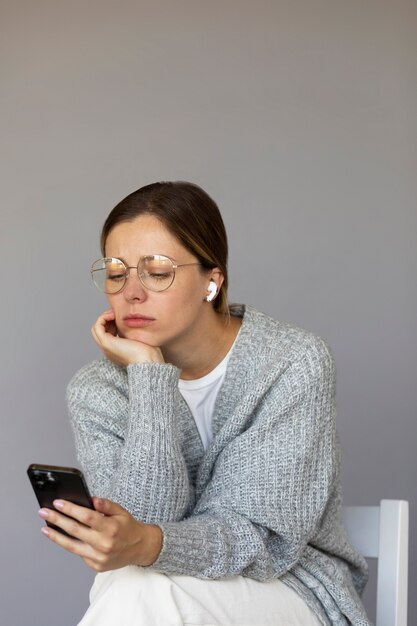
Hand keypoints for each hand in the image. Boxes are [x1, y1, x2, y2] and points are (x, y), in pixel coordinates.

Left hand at [38, 498, 162, 571]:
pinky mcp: (96, 565)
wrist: (139, 548)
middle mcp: (104, 543)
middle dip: (56, 520)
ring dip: (56, 536)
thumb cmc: (128, 527)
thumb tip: (91, 499)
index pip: (86, 516)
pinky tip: (61, 537)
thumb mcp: (121, 511)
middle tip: (43, 512)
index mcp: (110, 527)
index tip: (58, 503)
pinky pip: (79, 553)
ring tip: (44, 528)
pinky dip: (69, 544)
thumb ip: (106, 505)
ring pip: (72, 545)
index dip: (70, 509)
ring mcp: (99, 557)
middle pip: (74, 530)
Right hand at [91, 310, 163, 366]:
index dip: (112, 322)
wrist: (148, 360)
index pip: (107, 333)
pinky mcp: (106, 343)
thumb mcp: (139, 339)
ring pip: (96, 328)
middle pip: (100, 330)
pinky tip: (114, 315)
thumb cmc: (149, 352)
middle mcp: (108, 349)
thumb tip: (135, 320)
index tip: (122, 317)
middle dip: (107, 319)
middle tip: (117, 313)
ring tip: (115, 313)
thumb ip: (134, 332)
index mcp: (116, 350)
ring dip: (104, 317)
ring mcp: (106, 347)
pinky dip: (103, 318)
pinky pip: (97, 326)